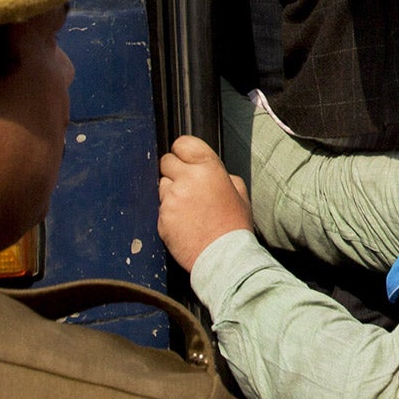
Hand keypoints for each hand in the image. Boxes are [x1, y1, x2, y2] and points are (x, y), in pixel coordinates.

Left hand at [157, 135, 253, 271]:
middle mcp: (188, 179)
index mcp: (209, 168)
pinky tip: (183, 222)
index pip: (183, 143)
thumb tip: (209, 170)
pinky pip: (160, 207)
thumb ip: (223, 175)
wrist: (223, 256)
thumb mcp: (239, 192)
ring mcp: (172, 198)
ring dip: (170, 192)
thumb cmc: (234, 225)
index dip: (182, 151)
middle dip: (174, 171)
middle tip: (186, 185)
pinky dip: (168, 213)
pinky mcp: (162, 217)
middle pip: (166, 161)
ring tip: (188, 208)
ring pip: (161, 185)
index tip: (184, 158)